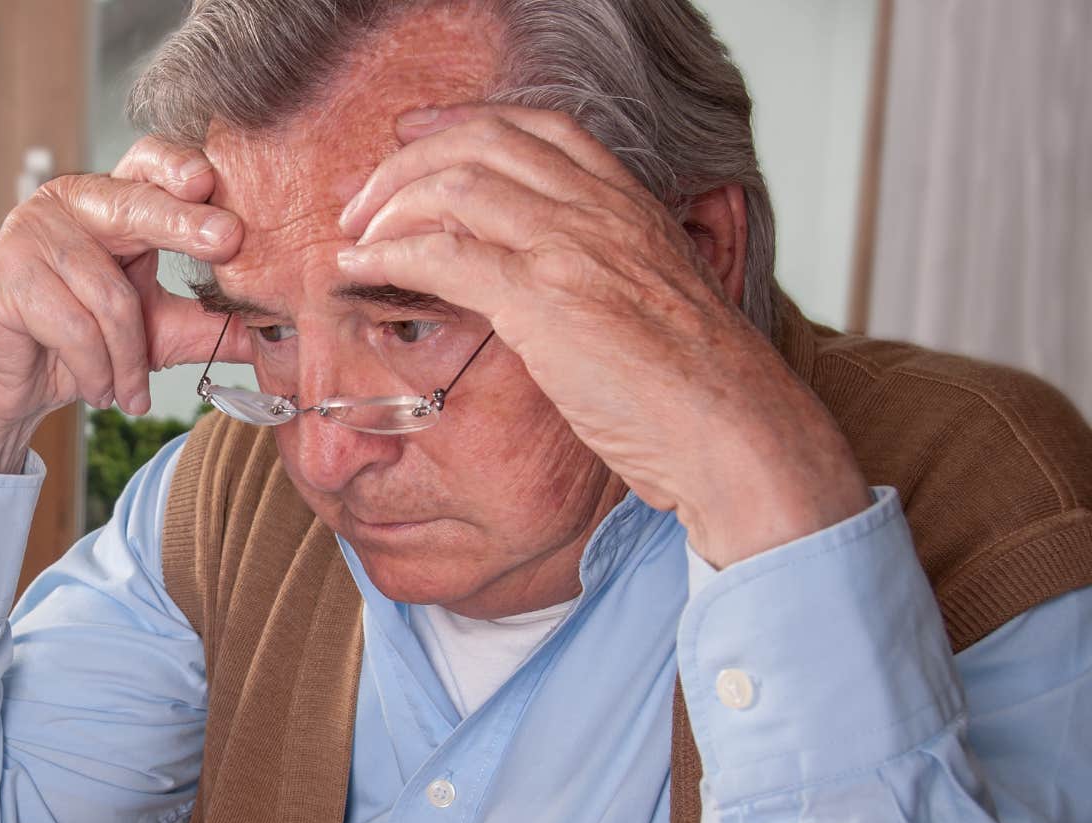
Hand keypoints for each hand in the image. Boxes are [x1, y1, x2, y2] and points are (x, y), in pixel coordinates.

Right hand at [0, 138, 245, 474]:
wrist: (4, 388)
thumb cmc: (78, 346)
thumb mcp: (157, 333)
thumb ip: (211, 324)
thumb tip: (286, 330)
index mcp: (110, 202)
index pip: (147, 163)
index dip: (177, 165)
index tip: (212, 182)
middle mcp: (68, 203)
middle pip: (132, 204)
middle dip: (183, 224)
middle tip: (228, 241)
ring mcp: (30, 235)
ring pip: (109, 294)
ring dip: (128, 359)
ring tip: (129, 391)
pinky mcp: (3, 278)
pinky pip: (72, 326)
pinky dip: (95, 370)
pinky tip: (97, 390)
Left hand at [334, 104, 868, 566]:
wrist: (736, 431)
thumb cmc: (698, 390)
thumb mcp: (657, 303)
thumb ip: (608, 274)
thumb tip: (549, 289)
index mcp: (630, 204)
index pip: (538, 128)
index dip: (464, 123)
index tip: (414, 135)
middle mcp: (600, 210)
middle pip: (482, 144)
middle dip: (407, 163)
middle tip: (362, 202)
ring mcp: (573, 248)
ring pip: (455, 188)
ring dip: (388, 208)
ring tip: (355, 241)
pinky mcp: (546, 300)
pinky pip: (444, 256)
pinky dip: (388, 257)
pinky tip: (358, 272)